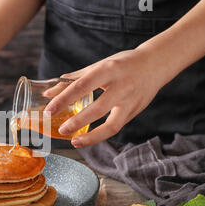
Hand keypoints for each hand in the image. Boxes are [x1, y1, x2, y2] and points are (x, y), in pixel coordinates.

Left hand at [44, 48, 170, 147]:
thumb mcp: (98, 66)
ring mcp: (131, 101)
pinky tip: (88, 138)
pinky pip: (116, 127)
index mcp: (108, 70)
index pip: (81, 86)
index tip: (49, 110)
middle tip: (61, 129)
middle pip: (97, 109)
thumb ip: (73, 79)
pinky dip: (101, 135)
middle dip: (77, 122)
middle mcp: (121, 86)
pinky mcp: (135, 111)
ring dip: (92, 137)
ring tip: (74, 141)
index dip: (63, 99)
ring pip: (112, 125)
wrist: (156, 63)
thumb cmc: (122, 63)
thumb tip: (48, 93)